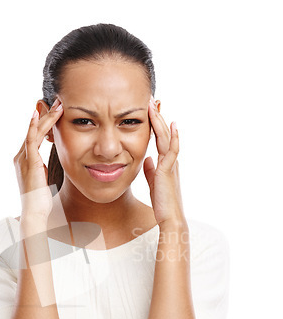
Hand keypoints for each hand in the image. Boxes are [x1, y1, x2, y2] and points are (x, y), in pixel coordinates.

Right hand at [13, 98, 63, 219]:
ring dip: (46, 117)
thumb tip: (50, 165)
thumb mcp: (43, 180)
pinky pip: (31, 139)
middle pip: (34, 130)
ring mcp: (23, 158)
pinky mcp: (28, 162)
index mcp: (25, 160)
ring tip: (57, 105)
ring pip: (34, 132)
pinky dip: (35, 126)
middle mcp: (21, 157)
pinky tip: (39, 114)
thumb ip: (44, 169)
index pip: (35, 136)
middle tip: (58, 102)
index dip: (45, 123)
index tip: (55, 112)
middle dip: (46, 115)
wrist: (34, 212)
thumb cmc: (40, 200)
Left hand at [143, 97, 186, 226]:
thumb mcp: (153, 182)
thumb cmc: (162, 203)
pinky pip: (172, 149)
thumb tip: (146, 159)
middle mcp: (170, 160)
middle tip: (152, 100)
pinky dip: (172, 136)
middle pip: (164, 133)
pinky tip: (171, 124)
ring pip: (167, 137)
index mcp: (165, 162)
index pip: (160, 138)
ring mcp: (171, 164)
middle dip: (157, 116)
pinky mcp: (169, 170)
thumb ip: (150, 170)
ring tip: (155, 105)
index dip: (155, 124)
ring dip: (160, 121)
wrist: (170, 218)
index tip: (149, 110)